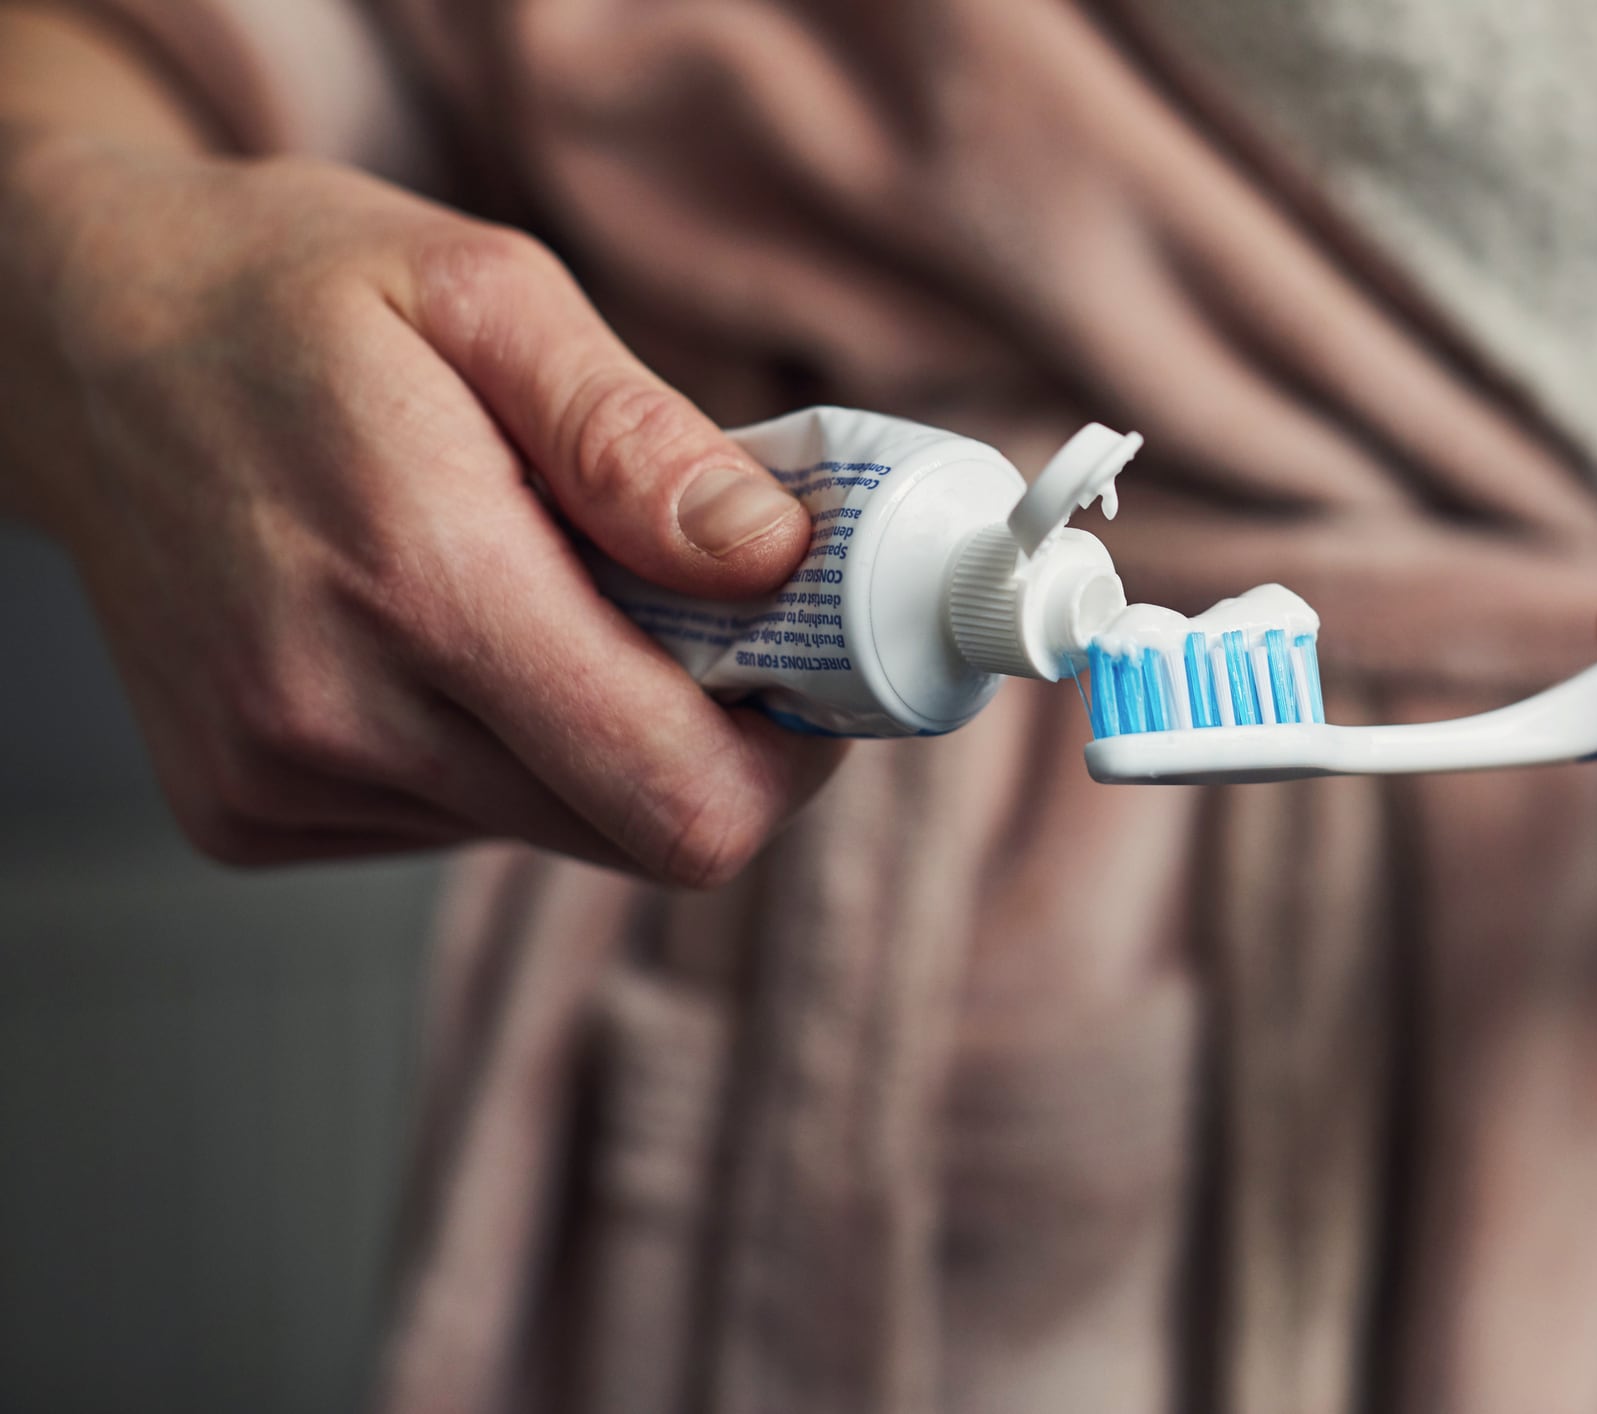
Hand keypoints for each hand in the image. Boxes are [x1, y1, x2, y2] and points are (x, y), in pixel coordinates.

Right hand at [2, 140, 839, 879]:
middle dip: (709, 736)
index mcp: (421, 582)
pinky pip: (455, 822)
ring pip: (550, 829)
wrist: (79, 340)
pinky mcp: (247, 811)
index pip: (677, 796)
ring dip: (596, 733)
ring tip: (543, 591)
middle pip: (633, 833)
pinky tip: (444, 637)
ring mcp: (279, 779)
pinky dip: (497, 746)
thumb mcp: (486, 293)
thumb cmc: (288, 294)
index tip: (812, 675)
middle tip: (701, 614)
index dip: (789, 761)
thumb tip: (772, 563)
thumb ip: (637, 441)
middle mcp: (336, 715)